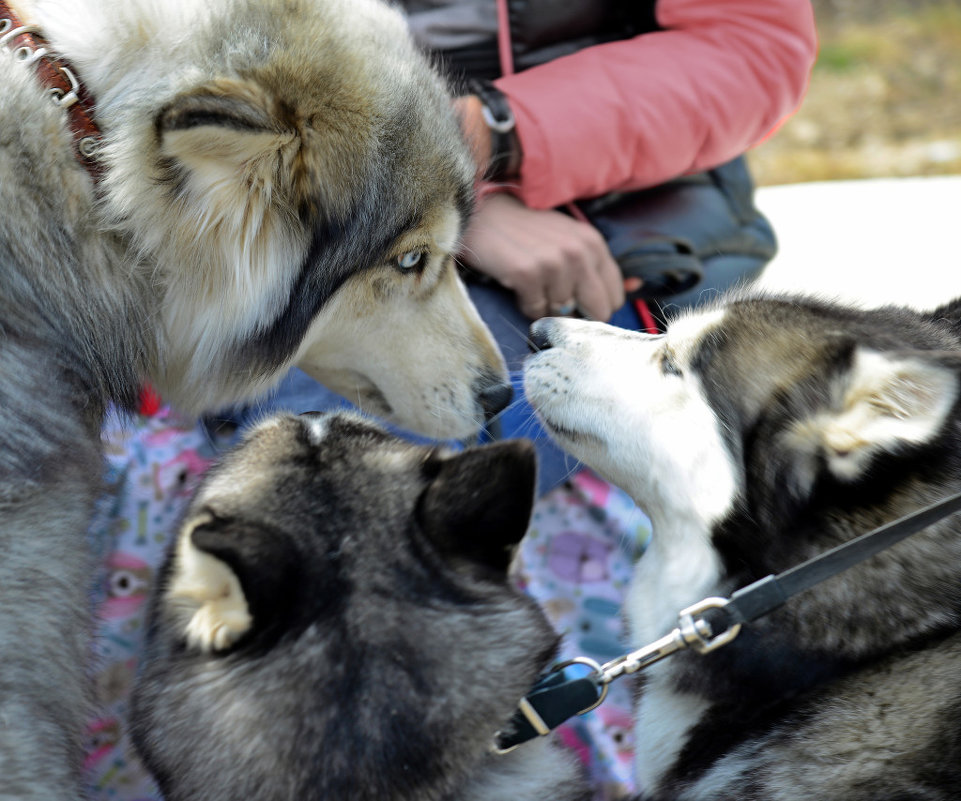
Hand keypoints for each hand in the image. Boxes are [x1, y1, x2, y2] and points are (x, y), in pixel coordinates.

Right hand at [459, 192, 625, 321]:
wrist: (483, 213)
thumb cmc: (527, 230)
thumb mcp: (570, 239)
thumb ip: (599, 265)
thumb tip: (636, 286)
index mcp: (594, 244)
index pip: (614, 298)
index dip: (594, 305)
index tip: (575, 298)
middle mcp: (578, 252)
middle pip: (596, 311)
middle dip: (576, 312)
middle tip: (553, 295)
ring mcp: (553, 263)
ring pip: (560, 312)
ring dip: (544, 304)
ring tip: (530, 280)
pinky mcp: (526, 274)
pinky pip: (535, 311)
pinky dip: (524, 304)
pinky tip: (516, 282)